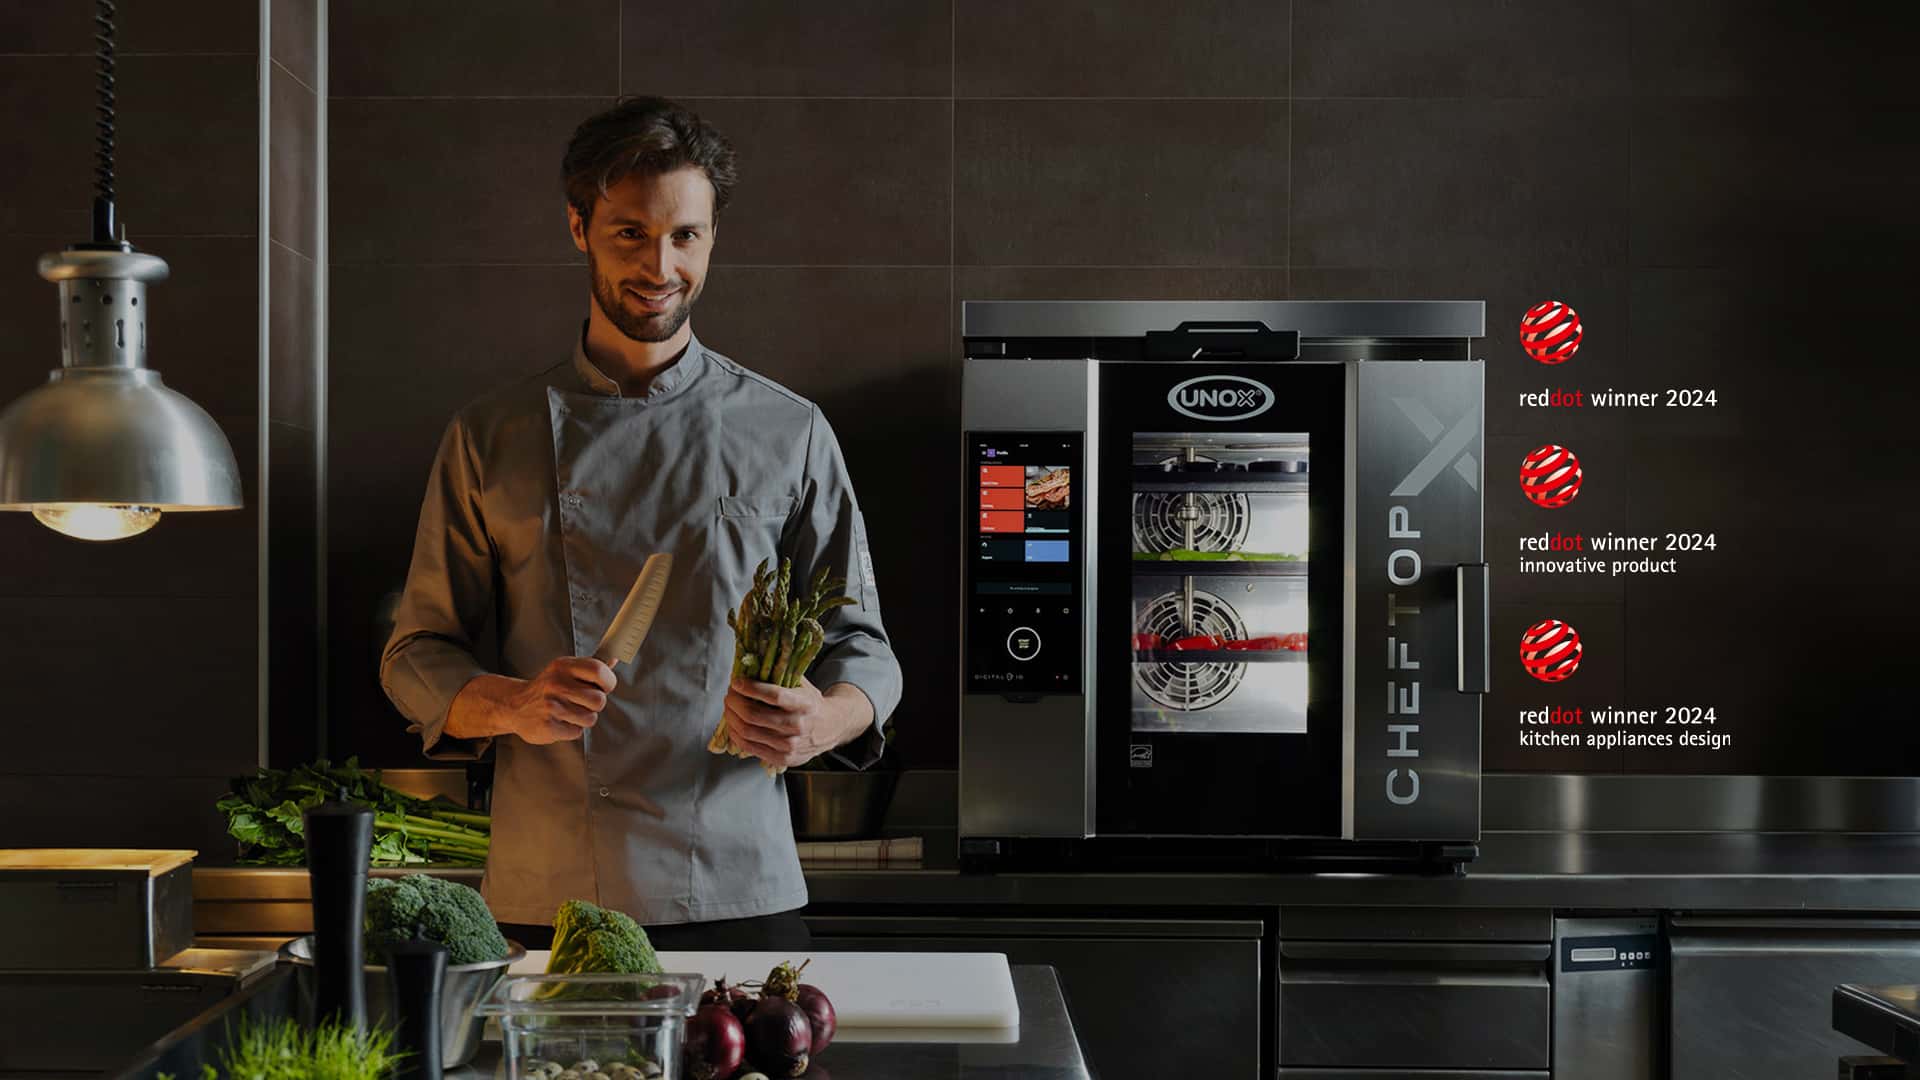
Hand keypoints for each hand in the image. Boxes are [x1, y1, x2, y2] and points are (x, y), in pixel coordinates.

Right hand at [486, 656, 615, 743]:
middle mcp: (556, 684)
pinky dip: (571, 729)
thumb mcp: (564, 670)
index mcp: (563, 666)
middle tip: (583, 702)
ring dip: (584, 718)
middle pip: (599, 700)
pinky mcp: (547, 726)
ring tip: (569, 712)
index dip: (608, 682)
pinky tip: (560, 721)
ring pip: (590, 718)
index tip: (604, 686)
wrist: (515, 705)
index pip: (598, 670)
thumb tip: (613, 660)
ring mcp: (551, 706)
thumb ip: (589, 666)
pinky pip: (576, 732)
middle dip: (595, 705)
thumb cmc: (547, 687)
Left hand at [723, 676, 861, 769]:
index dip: (751, 688)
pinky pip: (750, 746)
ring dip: (732, 717)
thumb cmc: (811, 704)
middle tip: (730, 694)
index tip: (737, 682)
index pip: (774, 696)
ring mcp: (789, 745)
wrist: (831, 728)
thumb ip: (781, 675)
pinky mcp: (782, 758)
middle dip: (735, 702)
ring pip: (748, 731)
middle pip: (755, 715)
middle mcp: (798, 726)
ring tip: (729, 707)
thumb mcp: (803, 685)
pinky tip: (733, 724)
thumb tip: (750, 665)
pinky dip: (736, 734)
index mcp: (805, 704)